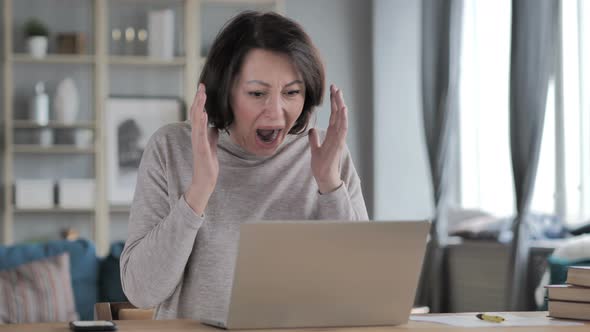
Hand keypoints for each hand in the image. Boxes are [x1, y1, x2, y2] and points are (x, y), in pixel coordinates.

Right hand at [184, 83, 218, 214]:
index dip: (200, 101)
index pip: (198, 113)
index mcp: (199, 133)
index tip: (203, 88)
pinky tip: (203, 114)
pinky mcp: (201, 149)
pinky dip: (201, 123)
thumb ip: (212, 134)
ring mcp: (197, 142)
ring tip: (201, 95)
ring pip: (196, 121)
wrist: (205, 180)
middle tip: (201, 86)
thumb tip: (214, 125)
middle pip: (195, 113)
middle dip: (198, 99)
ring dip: (199, 107)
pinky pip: (200, 133)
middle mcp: (196, 135)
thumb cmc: (207, 163)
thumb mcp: (212, 145)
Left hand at [308, 84, 347, 193]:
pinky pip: (342, 129)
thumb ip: (314, 139)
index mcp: (332, 134)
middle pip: (339, 114)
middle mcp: (337, 135)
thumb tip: (311, 130)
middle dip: (337, 100)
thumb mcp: (315, 149)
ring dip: (341, 106)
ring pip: (342, 119)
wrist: (325, 177)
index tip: (332, 91)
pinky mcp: (338, 144)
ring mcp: (339, 139)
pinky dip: (344, 119)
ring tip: (340, 94)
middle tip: (336, 87)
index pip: (334, 115)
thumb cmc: (322, 164)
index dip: (333, 103)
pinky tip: (343, 109)